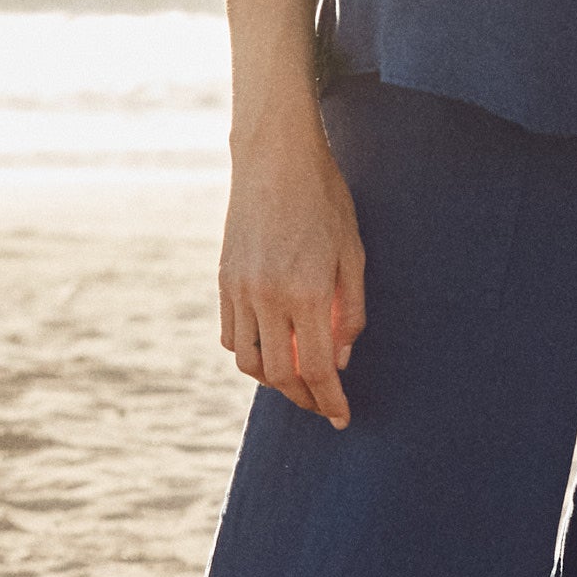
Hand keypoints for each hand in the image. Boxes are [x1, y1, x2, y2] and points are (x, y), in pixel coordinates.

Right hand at [218, 107, 366, 426]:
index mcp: (308, 292)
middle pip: (279, 375)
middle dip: (304, 399)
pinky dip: (249, 353)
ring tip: (297, 381)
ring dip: (273, 381)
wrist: (275, 158)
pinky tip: (271, 348)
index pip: (318, 369)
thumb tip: (341, 360)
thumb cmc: (325, 200)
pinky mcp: (223, 279)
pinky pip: (231, 334)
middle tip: (323, 405)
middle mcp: (268, 296)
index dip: (331, 401)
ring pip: (248, 361)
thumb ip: (351, 312)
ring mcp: (240, 289)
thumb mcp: (353, 254)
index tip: (343, 418)